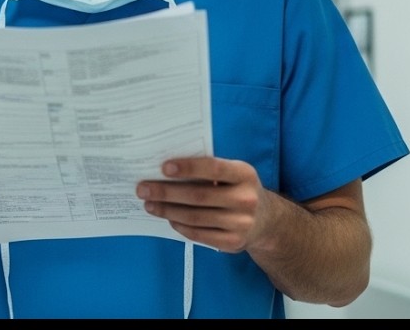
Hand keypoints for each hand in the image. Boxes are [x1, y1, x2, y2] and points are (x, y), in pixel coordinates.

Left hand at [135, 156, 266, 252]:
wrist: (267, 222)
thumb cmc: (237, 190)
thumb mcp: (233, 175)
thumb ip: (208, 170)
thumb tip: (165, 169)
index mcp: (245, 174)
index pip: (214, 168)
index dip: (188, 168)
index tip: (163, 167)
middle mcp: (246, 199)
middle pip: (199, 196)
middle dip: (166, 192)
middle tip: (142, 189)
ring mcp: (241, 223)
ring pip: (195, 217)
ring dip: (167, 210)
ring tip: (149, 204)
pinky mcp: (233, 242)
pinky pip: (199, 234)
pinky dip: (180, 226)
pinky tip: (168, 218)